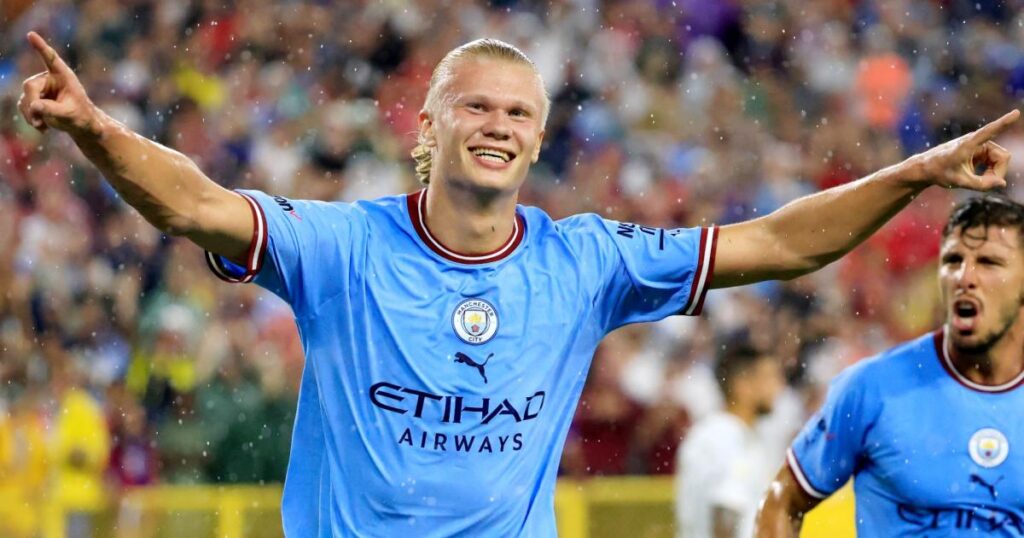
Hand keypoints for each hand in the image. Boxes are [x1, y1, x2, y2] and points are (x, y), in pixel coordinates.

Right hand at [17, 32, 102, 135]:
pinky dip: (30, 118)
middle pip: (30, 86)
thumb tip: (34, 106)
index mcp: (63, 76)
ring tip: (42, 126)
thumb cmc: (81, 117)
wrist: (81, 125)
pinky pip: (24, 106)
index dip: (40, 47)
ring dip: (30, 114)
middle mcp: (49, 78)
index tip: (31, 35)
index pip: (50, 58)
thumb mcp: (69, 115)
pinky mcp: (34, 98)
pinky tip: (42, 127)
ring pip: (25, 99)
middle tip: (37, 121)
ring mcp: (40, 88)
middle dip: (32, 104)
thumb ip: (52, 110)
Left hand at [904, 109, 1018, 189]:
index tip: (1016, 113)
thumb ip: (981, 185)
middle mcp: (976, 139)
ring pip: (1002, 160)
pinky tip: (978, 175)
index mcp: (968, 144)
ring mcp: (980, 144)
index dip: (1004, 123)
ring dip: (994, 172)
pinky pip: (996, 161)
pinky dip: (991, 171)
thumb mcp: (959, 182)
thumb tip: (1002, 183)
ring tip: (977, 179)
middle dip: (998, 172)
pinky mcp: (982, 149)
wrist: (927, 168)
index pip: (989, 131)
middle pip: (1004, 157)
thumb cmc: (940, 172)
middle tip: (983, 183)